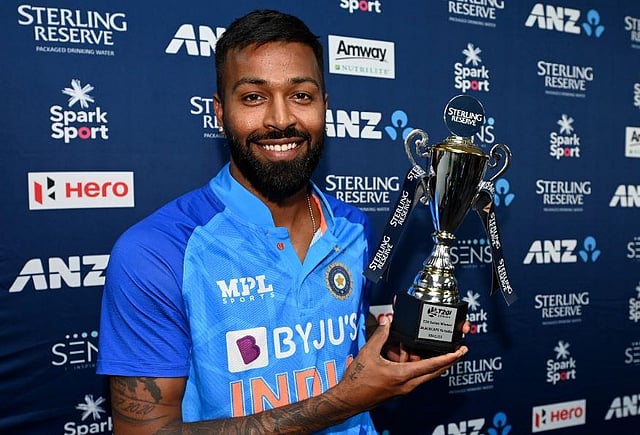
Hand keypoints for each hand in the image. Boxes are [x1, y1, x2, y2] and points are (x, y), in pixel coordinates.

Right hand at [331, 317, 466, 412]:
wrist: (348, 399)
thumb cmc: (357, 380)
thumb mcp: (368, 353)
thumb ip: (380, 335)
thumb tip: (386, 321)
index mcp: (403, 376)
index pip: (432, 366)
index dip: (448, 358)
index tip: (461, 352)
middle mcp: (407, 385)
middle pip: (434, 371)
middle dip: (446, 360)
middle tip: (458, 350)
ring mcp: (403, 388)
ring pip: (421, 372)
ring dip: (419, 358)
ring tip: (405, 343)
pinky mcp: (398, 389)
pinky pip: (411, 374)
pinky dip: (409, 362)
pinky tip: (397, 352)